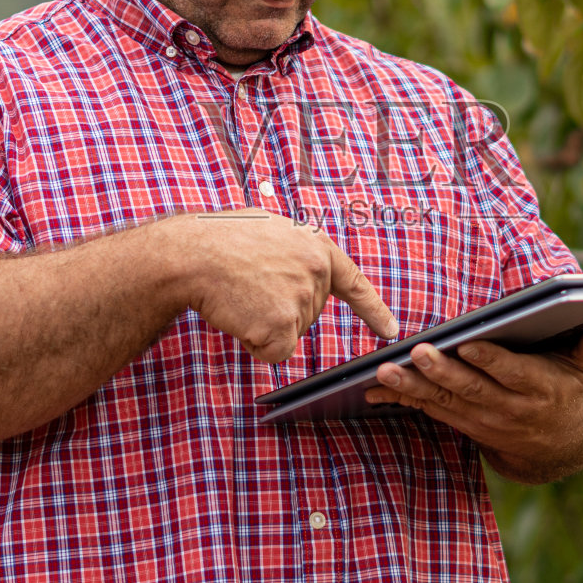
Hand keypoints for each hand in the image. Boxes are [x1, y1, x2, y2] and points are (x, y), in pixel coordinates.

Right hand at [170, 209, 398, 362]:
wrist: (191, 253)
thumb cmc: (219, 240)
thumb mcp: (269, 230)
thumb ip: (293, 253)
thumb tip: (297, 273)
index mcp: (315, 246)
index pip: (353, 283)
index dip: (373, 309)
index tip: (391, 330)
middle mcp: (316, 272)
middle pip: (308, 316)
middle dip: (276, 310)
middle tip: (247, 285)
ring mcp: (302, 298)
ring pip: (288, 334)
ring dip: (261, 325)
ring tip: (239, 294)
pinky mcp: (284, 325)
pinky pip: (275, 352)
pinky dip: (255, 344)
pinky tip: (239, 316)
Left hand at [364, 325, 582, 481]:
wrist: (562, 444)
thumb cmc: (569, 389)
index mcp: (538, 388)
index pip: (511, 372)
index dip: (490, 360)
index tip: (468, 343)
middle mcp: (508, 408)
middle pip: (471, 388)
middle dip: (441, 371)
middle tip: (416, 353)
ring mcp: (483, 420)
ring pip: (444, 402)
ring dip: (411, 388)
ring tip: (385, 373)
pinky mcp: (465, 424)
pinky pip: (431, 412)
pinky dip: (403, 401)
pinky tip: (375, 389)